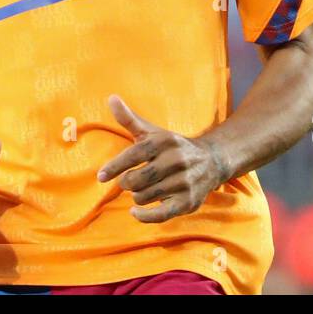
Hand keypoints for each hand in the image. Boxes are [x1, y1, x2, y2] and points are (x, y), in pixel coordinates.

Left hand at [96, 95, 230, 223]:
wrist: (211, 161)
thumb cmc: (172, 147)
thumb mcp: (152, 132)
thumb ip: (129, 119)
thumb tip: (111, 98)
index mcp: (164, 141)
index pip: (134, 155)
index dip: (114, 167)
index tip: (101, 176)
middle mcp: (176, 160)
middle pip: (136, 179)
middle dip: (126, 183)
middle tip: (128, 181)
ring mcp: (183, 182)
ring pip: (144, 196)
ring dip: (136, 196)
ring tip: (141, 190)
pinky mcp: (188, 202)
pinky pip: (159, 215)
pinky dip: (143, 216)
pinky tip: (135, 212)